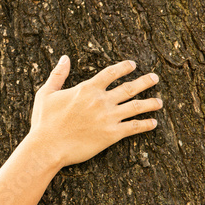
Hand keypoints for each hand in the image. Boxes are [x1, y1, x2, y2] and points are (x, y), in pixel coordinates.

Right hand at [29, 55, 162, 167]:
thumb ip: (58, 75)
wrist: (48, 146)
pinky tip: (153, 123)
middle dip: (145, 81)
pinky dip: (146, 124)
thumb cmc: (44, 121)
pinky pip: (134, 127)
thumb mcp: (46, 93)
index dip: (124, 67)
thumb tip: (65, 58)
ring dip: (151, 103)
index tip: (132, 65)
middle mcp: (101, 101)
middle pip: (129, 87)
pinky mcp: (112, 135)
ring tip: (160, 101)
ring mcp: (108, 117)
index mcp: (87, 89)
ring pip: (136, 107)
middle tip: (155, 78)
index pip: (111, 73)